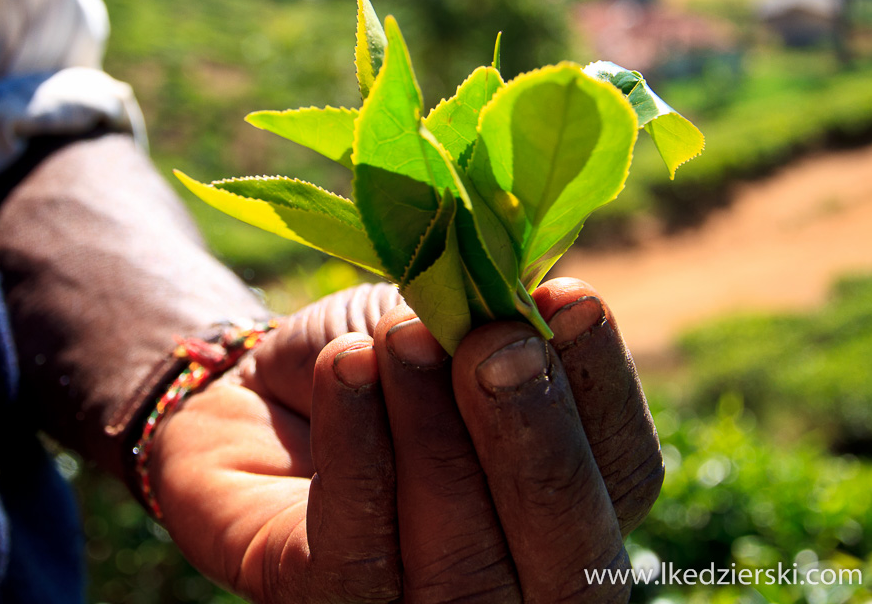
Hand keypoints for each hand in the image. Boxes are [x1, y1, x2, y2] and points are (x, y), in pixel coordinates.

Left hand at [148, 278, 663, 602]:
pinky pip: (357, 554)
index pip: (627, 473)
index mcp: (566, 503)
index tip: (566, 296)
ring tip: (400, 338)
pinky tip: (345, 369)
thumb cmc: (362, 361)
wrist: (244, 393)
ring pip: (464, 570)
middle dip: (534, 437)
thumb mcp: (433, 319)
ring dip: (435, 438)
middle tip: (493, 342)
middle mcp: (512, 577)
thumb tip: (533, 305)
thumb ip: (488, 323)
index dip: (602, 388)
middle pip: (570, 557)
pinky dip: (357, 453)